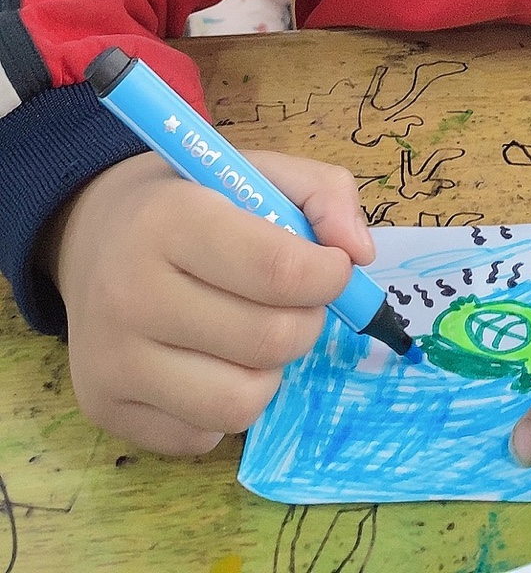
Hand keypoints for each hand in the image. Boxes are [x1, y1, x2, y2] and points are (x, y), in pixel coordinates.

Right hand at [47, 149, 373, 453]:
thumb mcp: (256, 171)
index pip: (278, 270)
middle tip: (297, 300)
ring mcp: (111, 360)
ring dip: (271, 369)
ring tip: (255, 331)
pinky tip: (209, 358)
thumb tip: (359, 254)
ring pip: (242, 401)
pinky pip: (204, 435)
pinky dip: (226, 402)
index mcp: (170, 220)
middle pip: (269, 340)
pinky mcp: (104, 408)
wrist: (93, 234)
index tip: (334, 267)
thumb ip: (325, 195)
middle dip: (307, 321)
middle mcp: (129, 294)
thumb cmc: (191, 201)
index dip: (328, 275)